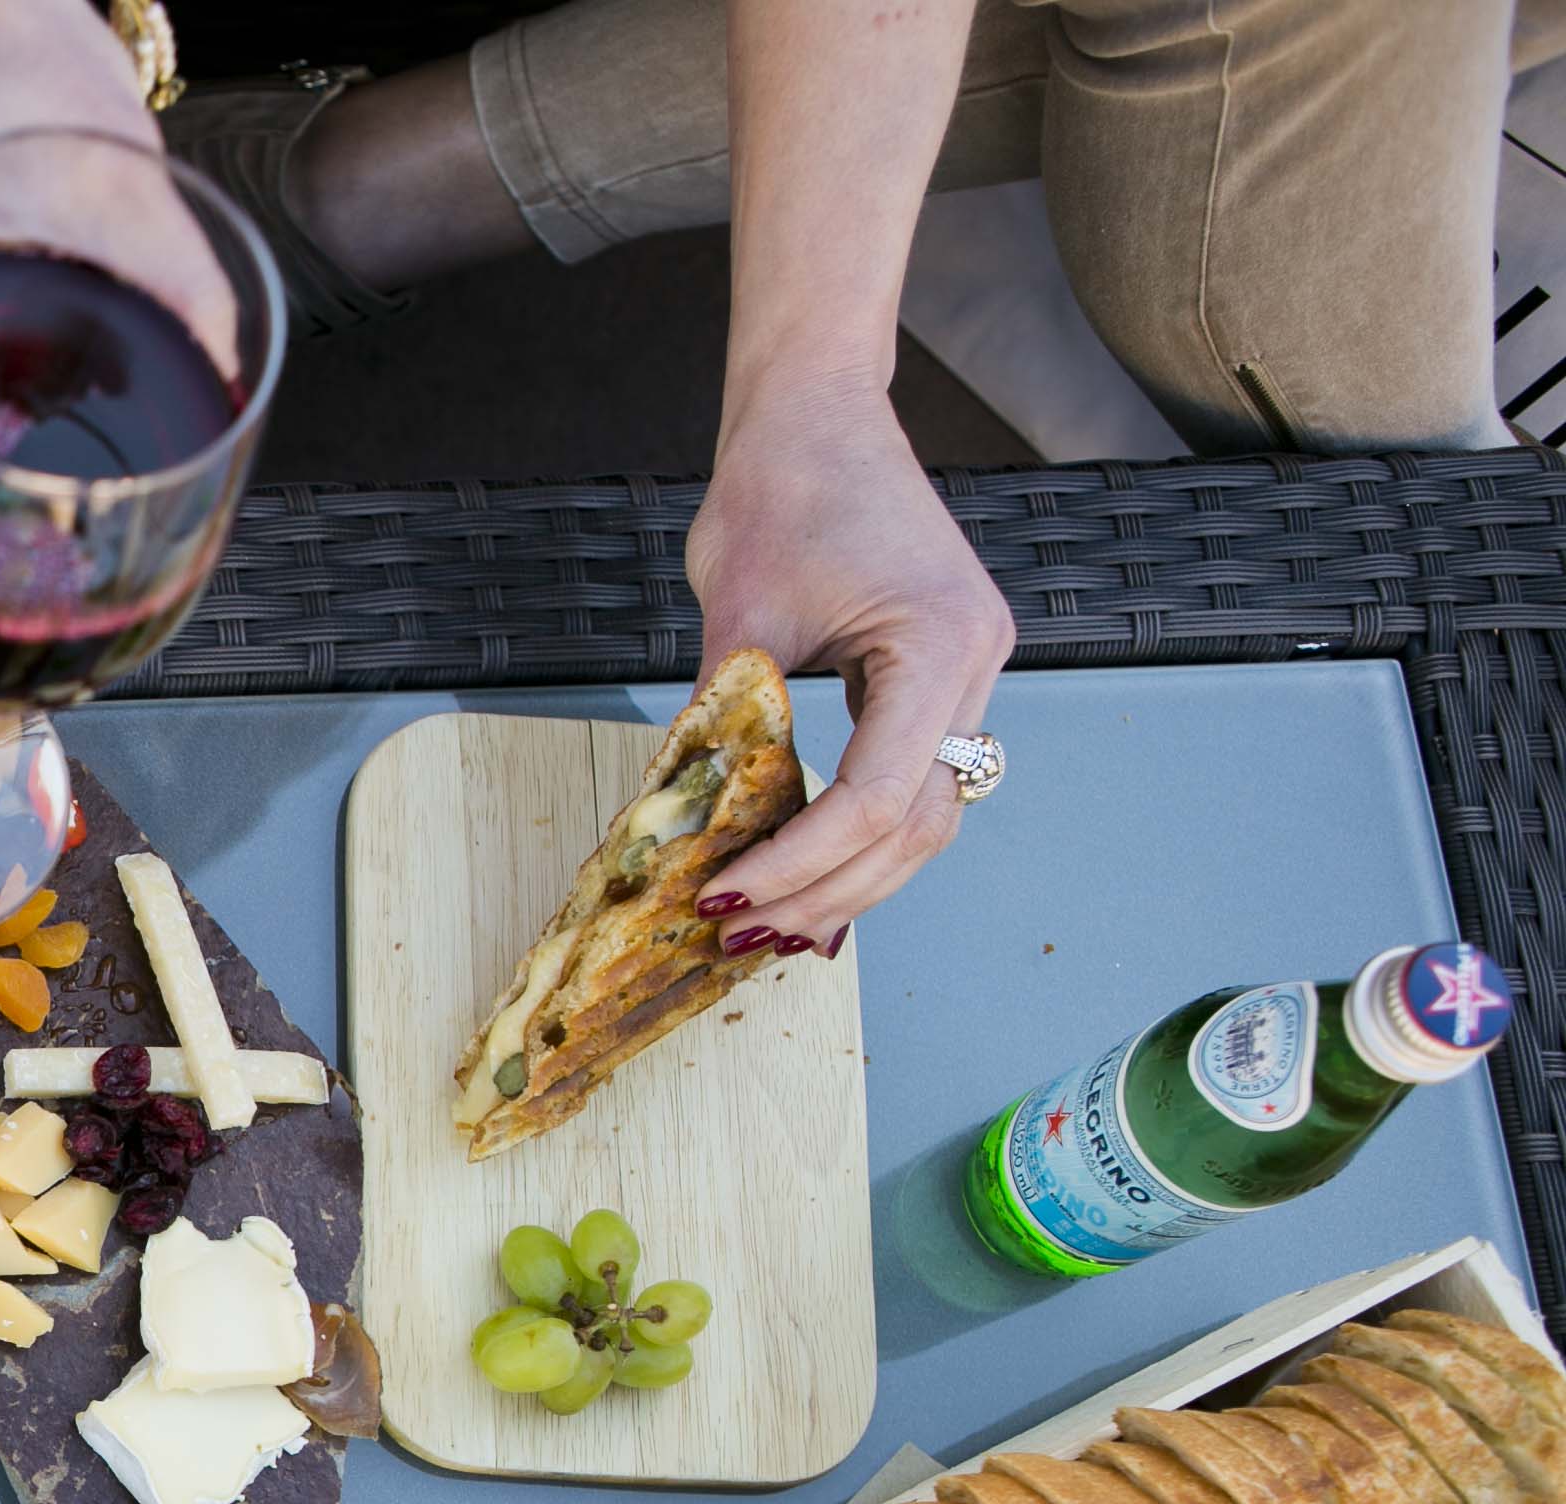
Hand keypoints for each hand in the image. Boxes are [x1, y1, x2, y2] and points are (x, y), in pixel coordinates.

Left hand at [686, 375, 1013, 955]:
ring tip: (770, 924)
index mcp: (941, 645)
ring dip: (848, 876)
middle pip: (916, 825)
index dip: (798, 860)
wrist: (815, 414)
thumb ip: (722, 728)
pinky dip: (858, 832)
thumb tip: (683, 831)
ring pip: (924, 814)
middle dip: (828, 891)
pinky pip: (913, 776)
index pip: (875, 795)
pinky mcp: (942, 673)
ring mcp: (970, 671)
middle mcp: (977, 665)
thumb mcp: (737, 617)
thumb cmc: (778, 488)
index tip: (723, 893)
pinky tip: (804, 872)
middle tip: (743, 934)